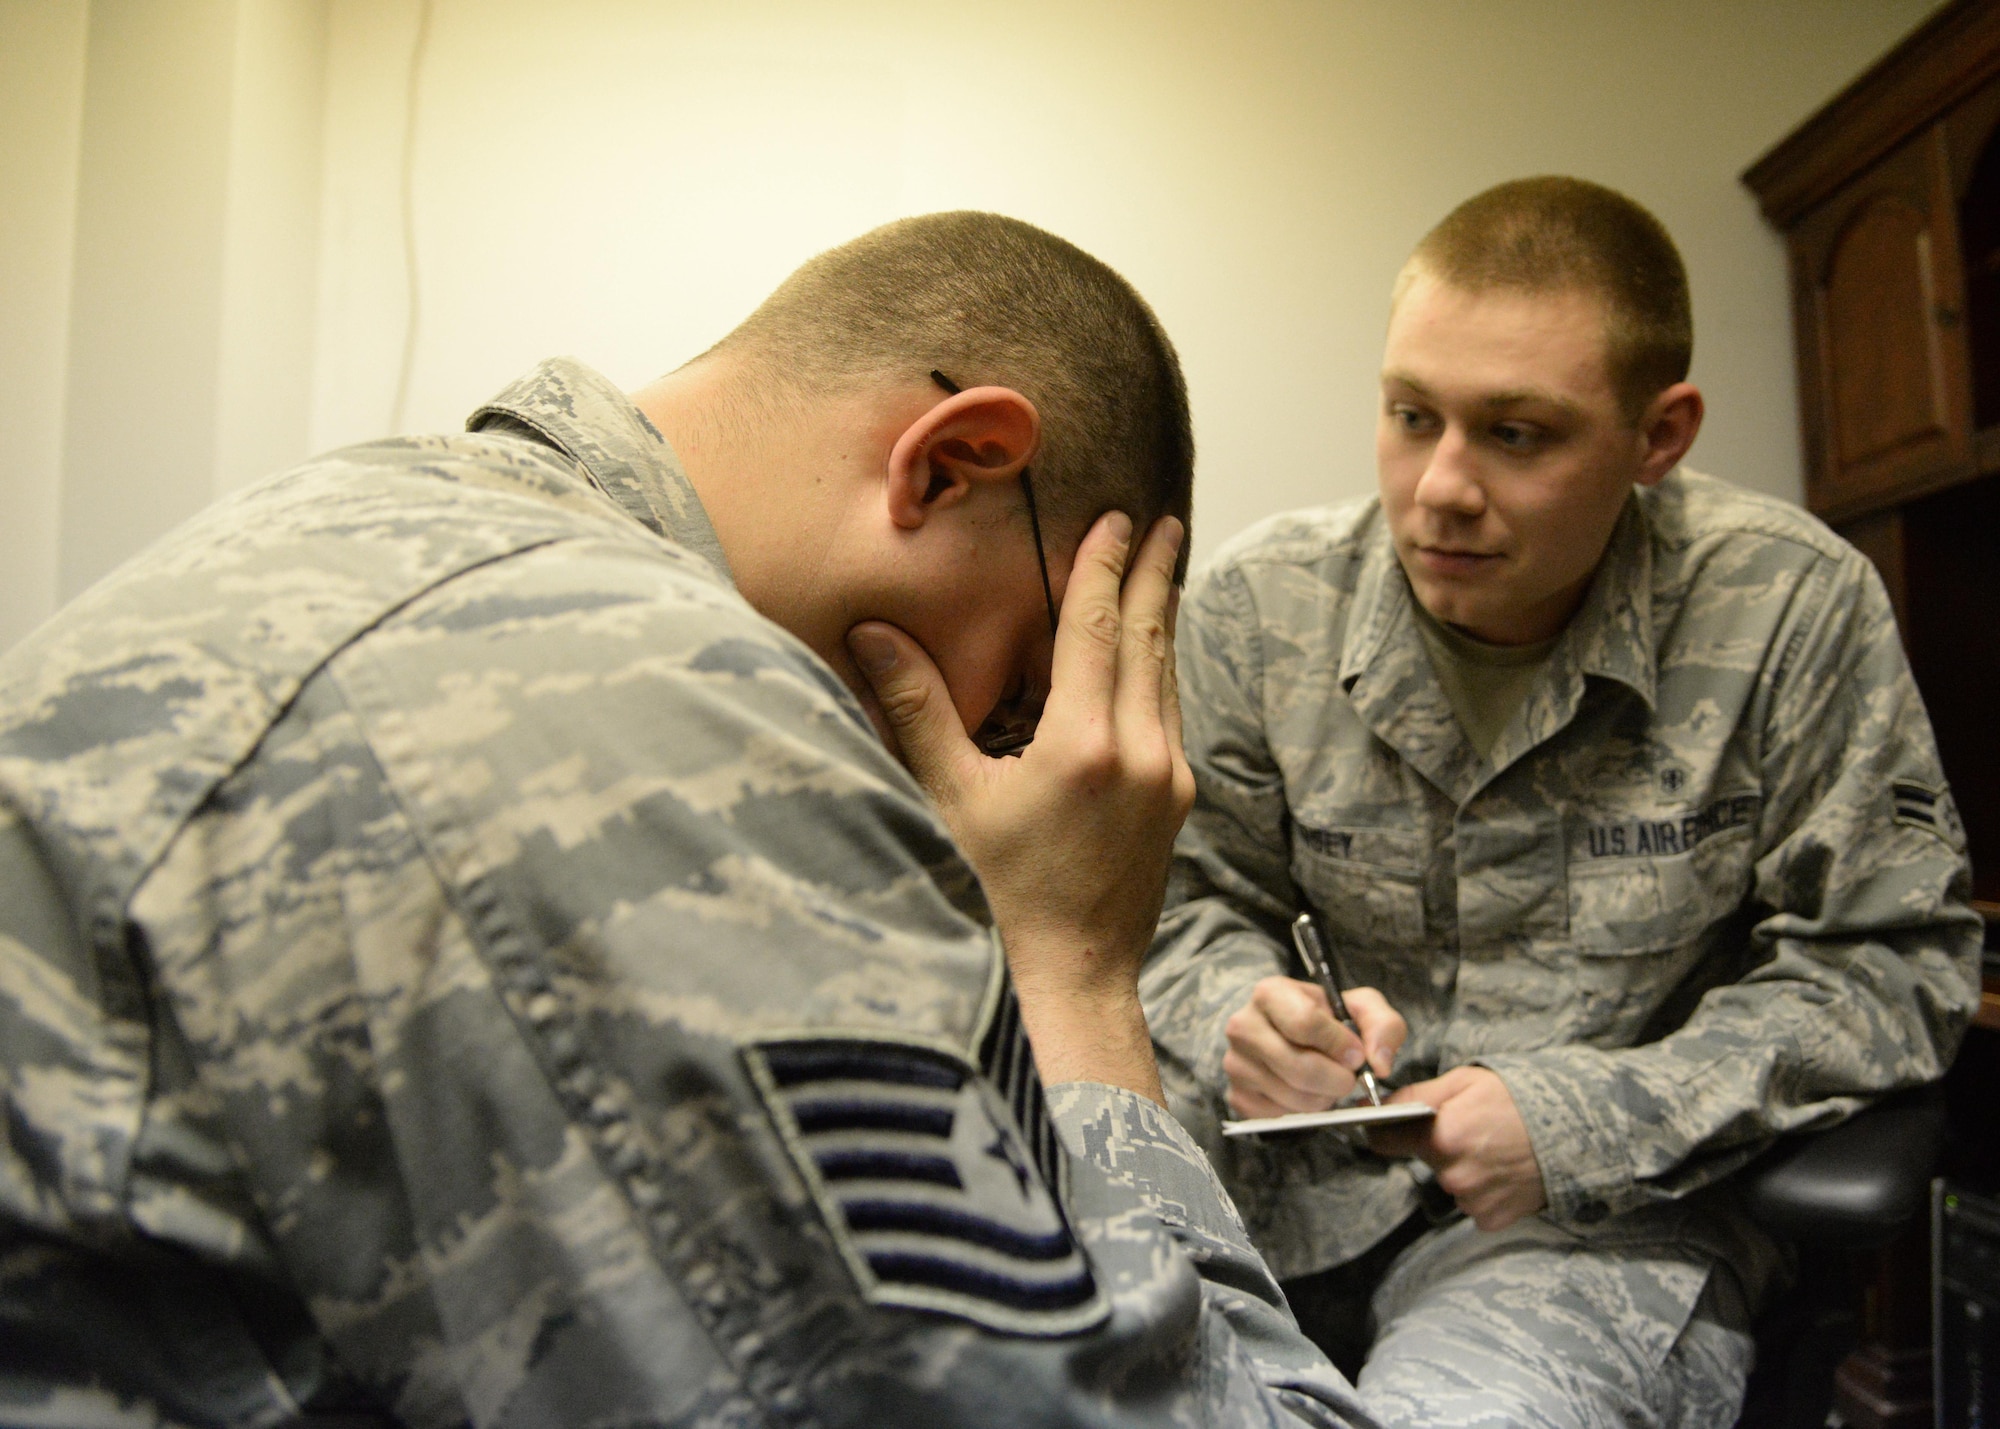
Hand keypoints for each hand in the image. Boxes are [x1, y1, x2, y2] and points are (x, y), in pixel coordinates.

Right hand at [847, 512, 1192, 1100]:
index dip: (1104, 567)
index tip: (1118, 519)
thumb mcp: (952, 798)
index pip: (1096, 629)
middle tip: (1165, 519)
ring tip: (1166, 566)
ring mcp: (1167, 772)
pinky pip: (1171, 708)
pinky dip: (1162, 664)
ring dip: (1163, 614)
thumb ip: (916, 708)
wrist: (1077, 966)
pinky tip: (1155, 647)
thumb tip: (873, 633)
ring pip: (1166, 671)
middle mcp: (1139, 749)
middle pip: (1149, 637)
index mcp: (1084, 743)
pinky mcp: (1178, 794)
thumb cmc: (1003, 887)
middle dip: (1155, 574)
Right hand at [1223, 977, 1405, 1117]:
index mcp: (1270, 993)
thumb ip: (1383, 1026)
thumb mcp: (1360, 1007)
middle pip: (1299, 1067)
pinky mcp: (1237, 1095)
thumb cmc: (1327, 1020)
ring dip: (1323, 1099)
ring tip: (1328, 1084)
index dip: (1340, 1045)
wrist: (1289, 1036)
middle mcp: (1242, 1026)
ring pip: (1293, 1096)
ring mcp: (1235, 1063)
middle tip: (1348, 1078)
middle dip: (1337, 1080)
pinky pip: (1279, 1116)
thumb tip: (1379, 1064)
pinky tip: (1308, 1094)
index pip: (1306, 1023)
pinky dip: (1304, 1113)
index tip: (1356, 1055)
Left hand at [1368, 1066, 1546, 1230]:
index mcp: (1443, 1135)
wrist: (1580, 1134)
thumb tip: (1375, 1104)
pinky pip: (1473, 1203)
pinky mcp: (1491, 1218)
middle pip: (1425, 1159)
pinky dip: (1483, 1189)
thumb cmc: (1521, 1100)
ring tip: (1494, 1149)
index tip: (1388, 1126)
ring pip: (1450, 1181)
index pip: (1384, 1140)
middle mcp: (1454, 1174)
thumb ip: (1416, 1094)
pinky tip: (1504, 1171)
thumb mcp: (1465, 1081)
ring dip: (1462, 1168)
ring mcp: (1473, 1200)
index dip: (1384, 1130)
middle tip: (1471, 1129)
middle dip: (1437, 1145)